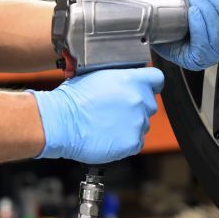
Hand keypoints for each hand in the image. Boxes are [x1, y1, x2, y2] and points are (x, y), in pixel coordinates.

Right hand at [30, 67, 164, 163]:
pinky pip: (136, 141)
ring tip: (108, 123)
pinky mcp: (132, 142)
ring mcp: (138, 122)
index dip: (150, 83)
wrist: (61, 122)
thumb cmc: (72, 98)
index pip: (157, 78)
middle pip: (149, 103)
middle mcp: (139, 100)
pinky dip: (125, 141)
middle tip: (116, 109)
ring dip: (130, 124)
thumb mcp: (97, 75)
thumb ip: (119, 76)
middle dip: (136, 106)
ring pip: (143, 123)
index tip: (145, 88)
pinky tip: (109, 136)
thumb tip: (125, 78)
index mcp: (132, 79)